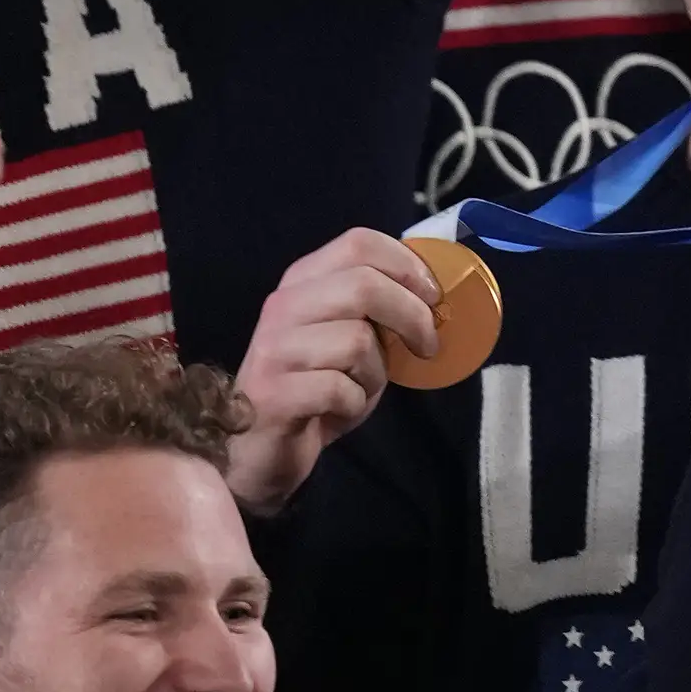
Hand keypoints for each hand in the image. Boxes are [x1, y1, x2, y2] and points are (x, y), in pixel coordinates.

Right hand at [228, 230, 439, 513]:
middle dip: (411, 315)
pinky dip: (354, 405)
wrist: (256, 449)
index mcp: (302, 282)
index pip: (358, 243)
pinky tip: (338, 411)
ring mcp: (275, 349)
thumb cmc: (314, 390)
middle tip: (428, 346)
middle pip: (364, 285)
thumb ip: (376, 313)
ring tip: (360, 390)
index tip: (433, 297)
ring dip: (376, 374)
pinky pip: (341, 389)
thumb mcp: (347, 340)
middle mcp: (283, 306)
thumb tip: (431, 299)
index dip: (406, 264)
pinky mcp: (275, 393)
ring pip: (357, 341)